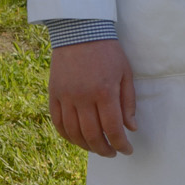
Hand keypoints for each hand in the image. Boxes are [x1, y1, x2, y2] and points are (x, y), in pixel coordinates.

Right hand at [49, 39, 136, 156]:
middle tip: (112, 153)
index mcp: (104, 92)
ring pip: (73, 133)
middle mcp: (83, 97)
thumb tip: (131, 128)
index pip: (113, 129)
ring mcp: (65, 97)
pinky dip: (67, 136)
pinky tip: (77, 139)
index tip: (127, 150)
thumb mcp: (126, 74)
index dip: (121, 145)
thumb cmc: (108, 52)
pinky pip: (57, 122)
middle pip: (92, 135)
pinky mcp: (53, 94)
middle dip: (104, 149)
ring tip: (97, 148)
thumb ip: (128, 103)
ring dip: (86, 146)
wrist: (80, 31)